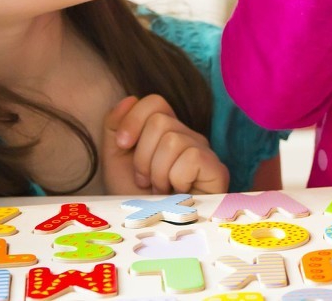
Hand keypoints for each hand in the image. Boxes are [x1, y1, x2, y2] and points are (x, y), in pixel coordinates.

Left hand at [101, 95, 228, 194]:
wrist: (150, 232)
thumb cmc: (134, 199)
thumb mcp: (115, 160)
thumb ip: (115, 127)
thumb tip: (129, 99)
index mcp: (165, 132)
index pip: (155, 102)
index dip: (133, 120)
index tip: (122, 146)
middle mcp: (187, 137)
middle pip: (160, 121)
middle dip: (142, 156)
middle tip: (144, 180)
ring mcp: (204, 151)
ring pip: (173, 140)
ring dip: (157, 172)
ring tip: (159, 190)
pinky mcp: (216, 169)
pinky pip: (190, 157)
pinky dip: (175, 179)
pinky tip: (177, 194)